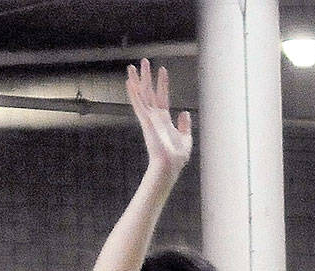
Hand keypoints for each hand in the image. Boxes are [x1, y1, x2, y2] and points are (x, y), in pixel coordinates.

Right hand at [126, 60, 191, 182]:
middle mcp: (154, 117)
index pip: (162, 97)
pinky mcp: (145, 122)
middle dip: (146, 77)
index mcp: (164, 120)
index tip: (162, 70)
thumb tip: (185, 113)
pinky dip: (133, 93)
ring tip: (132, 66)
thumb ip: (185, 125)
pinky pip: (138, 104)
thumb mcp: (186, 138)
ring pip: (141, 95)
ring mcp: (148, 118)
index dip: (162, 84)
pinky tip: (129, 82)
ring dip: (137, 80)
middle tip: (144, 61)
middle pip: (149, 92)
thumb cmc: (177, 157)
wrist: (169, 166)